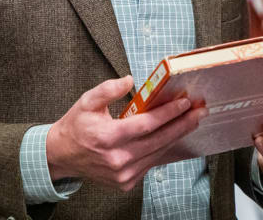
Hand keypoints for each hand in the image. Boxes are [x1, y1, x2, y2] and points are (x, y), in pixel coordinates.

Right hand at [45, 75, 206, 190]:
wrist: (62, 156)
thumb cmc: (76, 126)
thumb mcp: (87, 101)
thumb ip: (108, 89)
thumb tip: (130, 80)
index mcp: (107, 138)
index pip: (146, 124)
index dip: (168, 113)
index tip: (185, 102)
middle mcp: (117, 159)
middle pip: (158, 140)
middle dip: (182, 124)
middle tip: (200, 111)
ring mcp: (123, 175)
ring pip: (158, 153)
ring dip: (177, 137)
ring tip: (193, 121)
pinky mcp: (126, 183)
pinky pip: (151, 164)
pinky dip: (165, 150)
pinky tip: (176, 137)